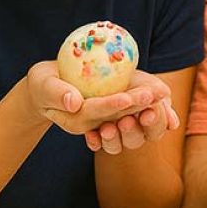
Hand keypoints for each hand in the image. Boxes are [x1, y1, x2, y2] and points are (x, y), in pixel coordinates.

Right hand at [24, 62, 165, 135]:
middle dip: (135, 105)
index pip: (95, 112)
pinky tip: (162, 97)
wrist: (51, 86)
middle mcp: (95, 124)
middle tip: (151, 93)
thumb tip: (74, 102)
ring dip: (146, 107)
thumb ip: (56, 92)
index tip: (125, 98)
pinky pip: (136, 112)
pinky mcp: (116, 111)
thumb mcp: (43, 83)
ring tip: (159, 94)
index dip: (111, 105)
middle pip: (117, 116)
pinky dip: (148, 108)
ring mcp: (107, 119)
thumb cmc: (44, 83)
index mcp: (76, 121)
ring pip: (130, 116)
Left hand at [84, 70, 180, 152]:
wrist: (112, 72)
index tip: (148, 112)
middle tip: (125, 121)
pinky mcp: (95, 135)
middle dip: (131, 131)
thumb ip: (162, 103)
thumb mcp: (151, 86)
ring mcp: (114, 136)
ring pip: (115, 148)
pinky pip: (95, 145)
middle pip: (135, 141)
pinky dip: (94, 142)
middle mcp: (133, 134)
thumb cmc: (136, 81)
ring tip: (107, 128)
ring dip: (112, 140)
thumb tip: (173, 125)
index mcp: (150, 125)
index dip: (153, 123)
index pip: (156, 130)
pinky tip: (92, 134)